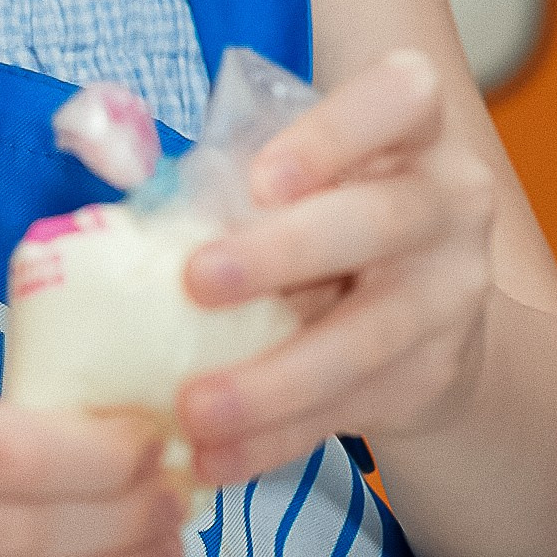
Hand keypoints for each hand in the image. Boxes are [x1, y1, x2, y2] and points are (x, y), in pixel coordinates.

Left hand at [176, 49, 497, 483]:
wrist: (426, 309)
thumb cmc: (328, 211)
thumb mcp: (300, 170)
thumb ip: (228, 168)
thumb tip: (106, 166)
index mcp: (412, 127)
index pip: (399, 98)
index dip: (334, 134)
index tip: (262, 179)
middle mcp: (448, 201)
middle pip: (380, 220)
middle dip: (286, 253)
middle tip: (197, 282)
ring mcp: (450, 293)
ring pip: (367, 337)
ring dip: (275, 378)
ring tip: (195, 408)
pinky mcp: (431, 372)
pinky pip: (348, 408)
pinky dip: (277, 438)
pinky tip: (218, 458)